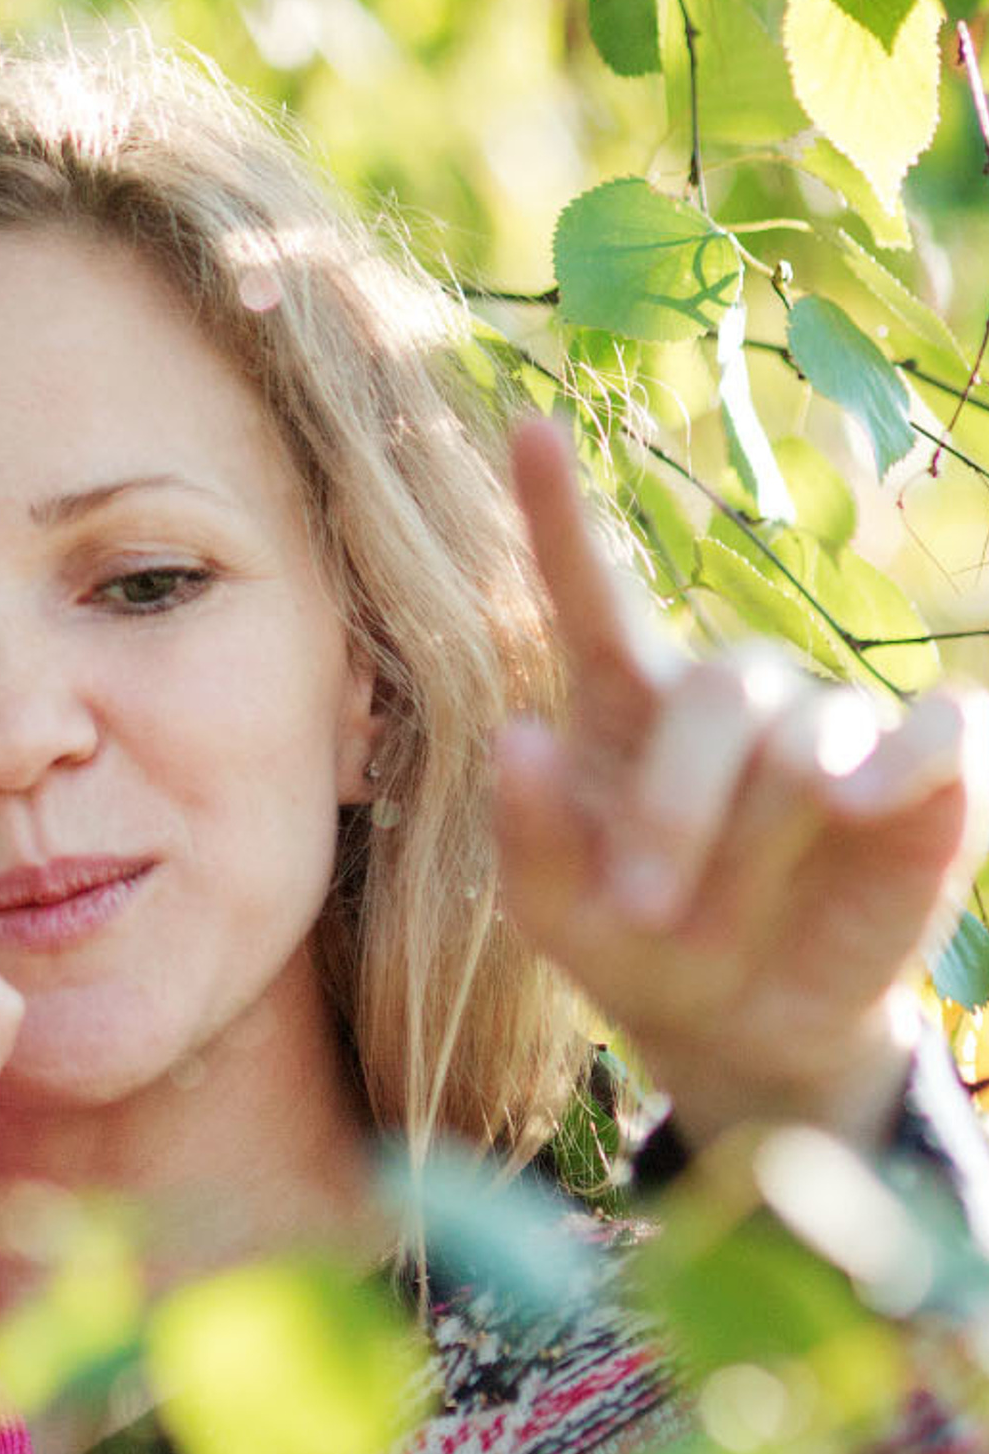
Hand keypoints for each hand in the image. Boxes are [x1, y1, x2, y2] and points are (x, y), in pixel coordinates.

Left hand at [493, 414, 985, 1152]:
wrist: (740, 1027)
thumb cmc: (634, 948)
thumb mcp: (555, 913)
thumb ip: (525, 834)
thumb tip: (515, 735)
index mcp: (623, 703)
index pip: (592, 590)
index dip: (559, 510)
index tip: (527, 427)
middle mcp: (729, 694)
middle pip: (715, 692)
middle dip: (672, 805)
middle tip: (641, 902)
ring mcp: (832, 724)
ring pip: (804, 739)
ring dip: (750, 840)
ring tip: (712, 923)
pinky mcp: (925, 773)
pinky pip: (937, 732)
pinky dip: (902, 760)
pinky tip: (857, 798)